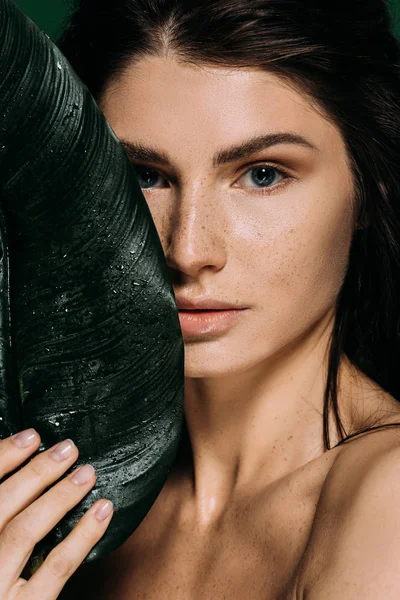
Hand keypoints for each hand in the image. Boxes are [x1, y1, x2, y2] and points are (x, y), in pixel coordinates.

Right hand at [0, 428, 113, 598]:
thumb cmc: (0, 575)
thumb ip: (4, 513)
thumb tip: (28, 478)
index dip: (3, 457)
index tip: (30, 437)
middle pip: (2, 505)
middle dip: (36, 472)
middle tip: (67, 449)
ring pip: (26, 531)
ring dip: (59, 496)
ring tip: (86, 473)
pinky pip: (58, 566)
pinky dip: (83, 535)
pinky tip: (102, 511)